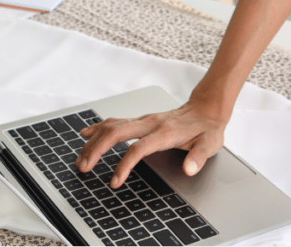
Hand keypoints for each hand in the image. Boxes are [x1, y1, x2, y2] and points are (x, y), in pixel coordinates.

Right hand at [75, 97, 227, 187]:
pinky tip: (86, 133)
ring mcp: (144, 119)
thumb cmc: (206, 128)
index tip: (115, 182)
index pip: (139, 148)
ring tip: (81, 158)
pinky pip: (116, 121)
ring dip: (94, 140)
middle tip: (84, 167)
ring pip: (113, 126)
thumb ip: (199, 157)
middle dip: (97, 149)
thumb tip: (189, 168)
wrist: (206, 109)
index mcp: (165, 132)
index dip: (125, 165)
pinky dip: (99, 127)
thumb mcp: (209, 144)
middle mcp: (151, 123)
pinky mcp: (141, 120)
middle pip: (118, 132)